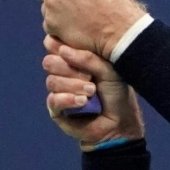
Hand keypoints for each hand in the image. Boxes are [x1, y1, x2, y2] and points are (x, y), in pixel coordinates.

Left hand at [36, 0, 146, 59]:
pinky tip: (76, 28)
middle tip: (76, 1)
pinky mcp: (51, 24)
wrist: (120, 31)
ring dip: (58, 11)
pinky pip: (50, 24)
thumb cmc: (117, 1)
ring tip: (80, 17)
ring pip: (48, 6)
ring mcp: (51, 4)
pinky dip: (59, 27)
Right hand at [43, 35, 144, 150]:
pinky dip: (67, 99)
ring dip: (73, 86)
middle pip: (49, 62)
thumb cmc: (117, 95)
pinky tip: (82, 102)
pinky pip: (53, 100)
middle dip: (69, 69)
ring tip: (91, 92)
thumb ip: (88, 58)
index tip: (78, 55)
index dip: (61, 47)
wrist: (120, 123)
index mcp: (74, 60)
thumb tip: (63, 50)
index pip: (54, 45)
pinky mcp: (57, 110)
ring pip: (51, 81)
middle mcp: (64, 74)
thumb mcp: (109, 71)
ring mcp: (59, 91)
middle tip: (90, 77)